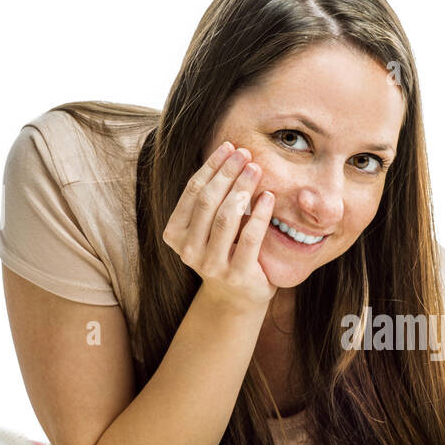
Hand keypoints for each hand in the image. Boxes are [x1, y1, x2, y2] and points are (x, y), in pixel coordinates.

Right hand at [163, 142, 276, 307]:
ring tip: (256, 169)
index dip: (211, 166)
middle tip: (246, 154)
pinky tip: (269, 197)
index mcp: (175, 234)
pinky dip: (260, 214)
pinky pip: (250, 238)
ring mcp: (211, 264)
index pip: (192, 191)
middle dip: (228, 172)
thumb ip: (212, 199)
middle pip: (208, 200)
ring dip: (242, 188)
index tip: (230, 147)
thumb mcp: (210, 226)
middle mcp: (188, 250)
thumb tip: (231, 154)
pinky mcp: (237, 274)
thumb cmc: (225, 252)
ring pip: (226, 217)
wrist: (237, 297)